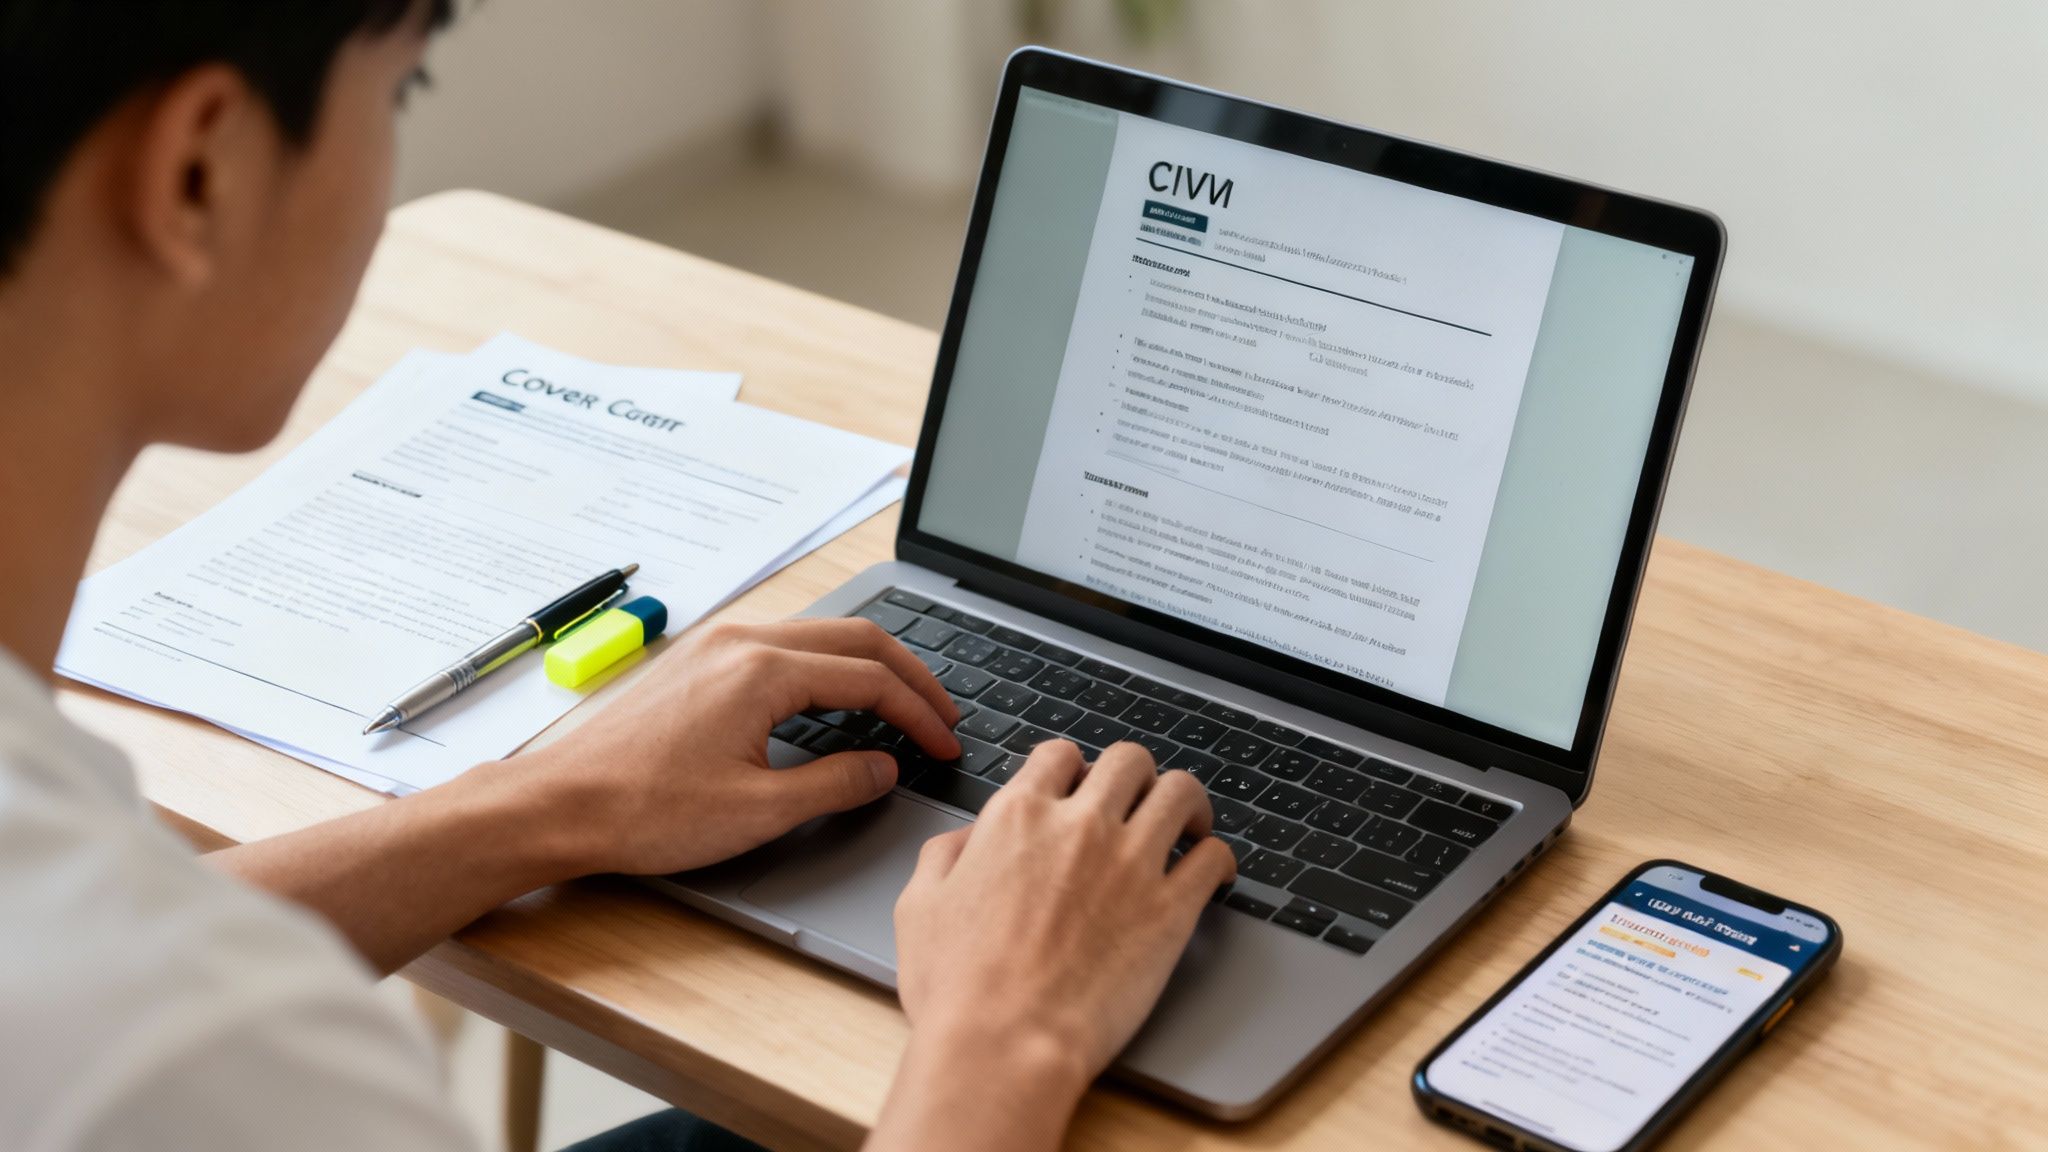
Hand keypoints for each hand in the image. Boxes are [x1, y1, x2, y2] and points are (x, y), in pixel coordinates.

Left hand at [508, 617, 960, 877]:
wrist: (560, 804)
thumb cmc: (645, 811)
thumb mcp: (758, 811)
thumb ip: (835, 784)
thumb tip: (884, 768)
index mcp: (763, 670)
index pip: (871, 678)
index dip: (920, 713)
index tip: (946, 744)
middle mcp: (743, 640)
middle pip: (856, 637)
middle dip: (910, 676)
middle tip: (943, 715)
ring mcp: (718, 643)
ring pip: (821, 635)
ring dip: (870, 666)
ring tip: (902, 706)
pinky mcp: (700, 659)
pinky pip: (784, 644)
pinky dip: (828, 667)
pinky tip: (837, 701)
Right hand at [882, 741, 1236, 1139]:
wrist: (1003, 1046)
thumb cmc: (957, 991)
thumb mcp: (919, 907)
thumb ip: (944, 855)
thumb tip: (968, 839)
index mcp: (1018, 817)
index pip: (1060, 755)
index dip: (1073, 767)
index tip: (1081, 787)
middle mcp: (1080, 827)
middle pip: (1129, 760)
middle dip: (1136, 775)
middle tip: (1139, 800)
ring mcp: (1131, 864)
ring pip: (1181, 792)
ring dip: (1187, 803)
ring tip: (1188, 824)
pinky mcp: (1170, 911)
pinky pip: (1214, 857)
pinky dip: (1218, 858)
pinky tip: (1212, 872)